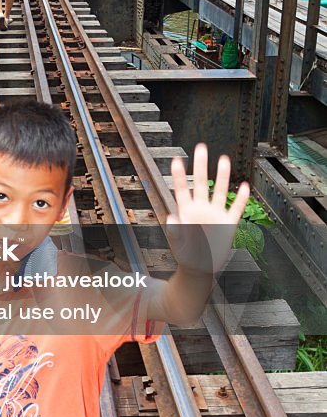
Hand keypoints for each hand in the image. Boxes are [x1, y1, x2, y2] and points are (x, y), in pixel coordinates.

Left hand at [167, 144, 249, 275]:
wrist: (199, 268)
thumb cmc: (185, 255)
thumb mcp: (177, 245)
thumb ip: (174, 232)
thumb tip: (171, 219)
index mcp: (186, 212)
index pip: (182, 189)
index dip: (179, 175)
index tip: (177, 160)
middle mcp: (201, 209)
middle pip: (201, 183)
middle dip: (201, 166)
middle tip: (200, 148)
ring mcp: (215, 214)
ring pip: (220, 191)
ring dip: (223, 176)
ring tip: (223, 159)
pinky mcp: (227, 224)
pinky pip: (236, 209)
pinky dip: (241, 199)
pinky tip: (245, 186)